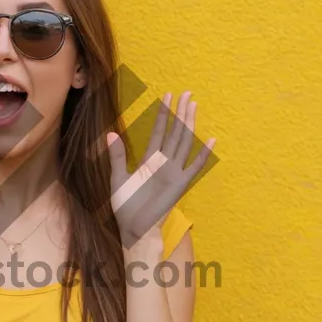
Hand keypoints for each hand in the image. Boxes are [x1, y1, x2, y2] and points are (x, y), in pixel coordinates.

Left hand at [107, 92, 215, 246]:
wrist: (134, 229)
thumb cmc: (125, 207)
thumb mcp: (118, 178)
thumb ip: (117, 156)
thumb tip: (110, 133)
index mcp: (149, 160)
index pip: (158, 131)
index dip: (163, 114)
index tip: (167, 96)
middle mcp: (164, 162)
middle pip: (174, 132)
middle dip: (180, 113)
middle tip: (187, 93)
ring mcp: (174, 172)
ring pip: (184, 143)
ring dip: (189, 125)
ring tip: (194, 107)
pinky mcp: (180, 184)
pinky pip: (195, 167)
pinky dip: (203, 155)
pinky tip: (210, 140)